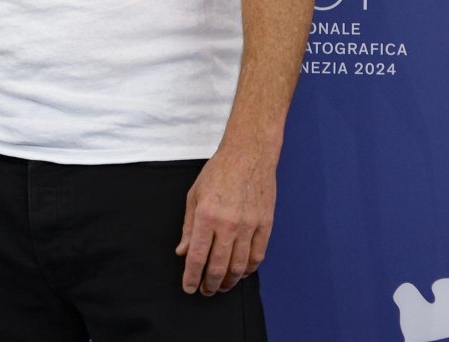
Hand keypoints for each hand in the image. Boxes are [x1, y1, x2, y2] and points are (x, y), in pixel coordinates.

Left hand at [175, 146, 275, 295]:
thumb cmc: (218, 173)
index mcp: (206, 216)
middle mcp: (228, 225)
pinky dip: (248, 269)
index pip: (197, 256)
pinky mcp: (265, 225)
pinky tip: (240, 273)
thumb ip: (189, 227)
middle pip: (219, 266)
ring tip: (221, 286)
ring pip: (239, 266)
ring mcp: (249, 226)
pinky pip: (257, 256)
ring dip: (229, 281)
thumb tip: (183, 252)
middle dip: (210, 284)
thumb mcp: (194, 196)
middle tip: (205, 291)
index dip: (191, 277)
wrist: (248, 156)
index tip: (189, 288)